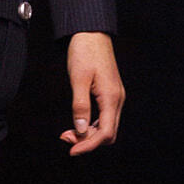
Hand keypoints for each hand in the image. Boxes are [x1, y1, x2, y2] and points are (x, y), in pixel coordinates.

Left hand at [60, 32, 123, 156]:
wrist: (91, 33)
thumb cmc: (85, 52)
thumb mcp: (78, 79)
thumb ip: (80, 106)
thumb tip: (81, 130)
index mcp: (111, 97)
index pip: (106, 133)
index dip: (89, 145)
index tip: (72, 151)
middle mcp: (117, 99)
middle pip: (108, 133)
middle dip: (88, 141)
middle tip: (65, 138)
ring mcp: (115, 96)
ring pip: (107, 126)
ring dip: (89, 134)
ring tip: (68, 132)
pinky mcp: (110, 93)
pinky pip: (104, 117)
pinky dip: (92, 124)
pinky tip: (78, 123)